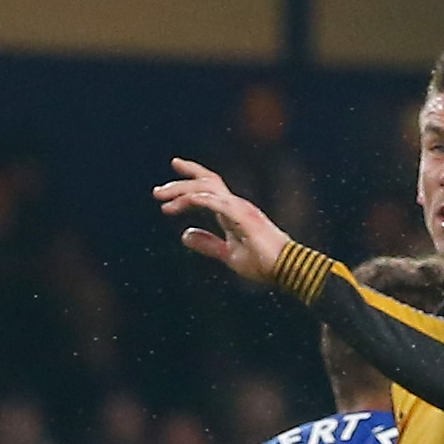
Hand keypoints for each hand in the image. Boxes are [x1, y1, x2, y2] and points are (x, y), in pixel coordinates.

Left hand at [155, 158, 292, 285]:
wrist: (287, 270)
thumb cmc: (264, 264)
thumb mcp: (228, 255)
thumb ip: (208, 244)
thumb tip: (184, 235)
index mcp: (232, 212)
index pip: (209, 187)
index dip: (191, 177)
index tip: (171, 173)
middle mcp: (235, 205)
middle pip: (205, 182)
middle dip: (179, 183)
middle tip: (157, 192)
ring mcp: (240, 208)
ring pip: (206, 189)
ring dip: (182, 191)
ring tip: (162, 199)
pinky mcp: (243, 216)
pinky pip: (216, 202)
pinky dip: (198, 199)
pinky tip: (183, 202)